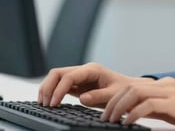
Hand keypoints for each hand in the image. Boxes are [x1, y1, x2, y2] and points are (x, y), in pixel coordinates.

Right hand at [37, 63, 152, 106]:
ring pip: (56, 78)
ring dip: (47, 89)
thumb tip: (83, 98)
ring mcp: (79, 77)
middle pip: (57, 73)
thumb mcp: (114, 94)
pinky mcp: (77, 85)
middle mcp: (83, 71)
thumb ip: (99, 96)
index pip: (69, 76)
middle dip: (48, 87)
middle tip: (45, 104)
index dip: (58, 90)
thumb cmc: (124, 91)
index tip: (54, 104)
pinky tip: (49, 102)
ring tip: (43, 104)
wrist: (130, 90)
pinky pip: (60, 86)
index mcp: (92, 70)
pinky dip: (52, 93)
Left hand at [103, 77, 174, 130]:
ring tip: (110, 121)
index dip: (115, 96)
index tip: (103, 109)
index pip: (133, 86)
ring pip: (134, 92)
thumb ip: (160, 111)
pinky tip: (128, 123)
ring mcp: (172, 92)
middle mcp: (166, 85)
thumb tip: (137, 118)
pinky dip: (134, 113)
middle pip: (129, 86)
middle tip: (101, 117)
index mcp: (166, 87)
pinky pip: (148, 104)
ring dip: (118, 106)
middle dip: (110, 100)